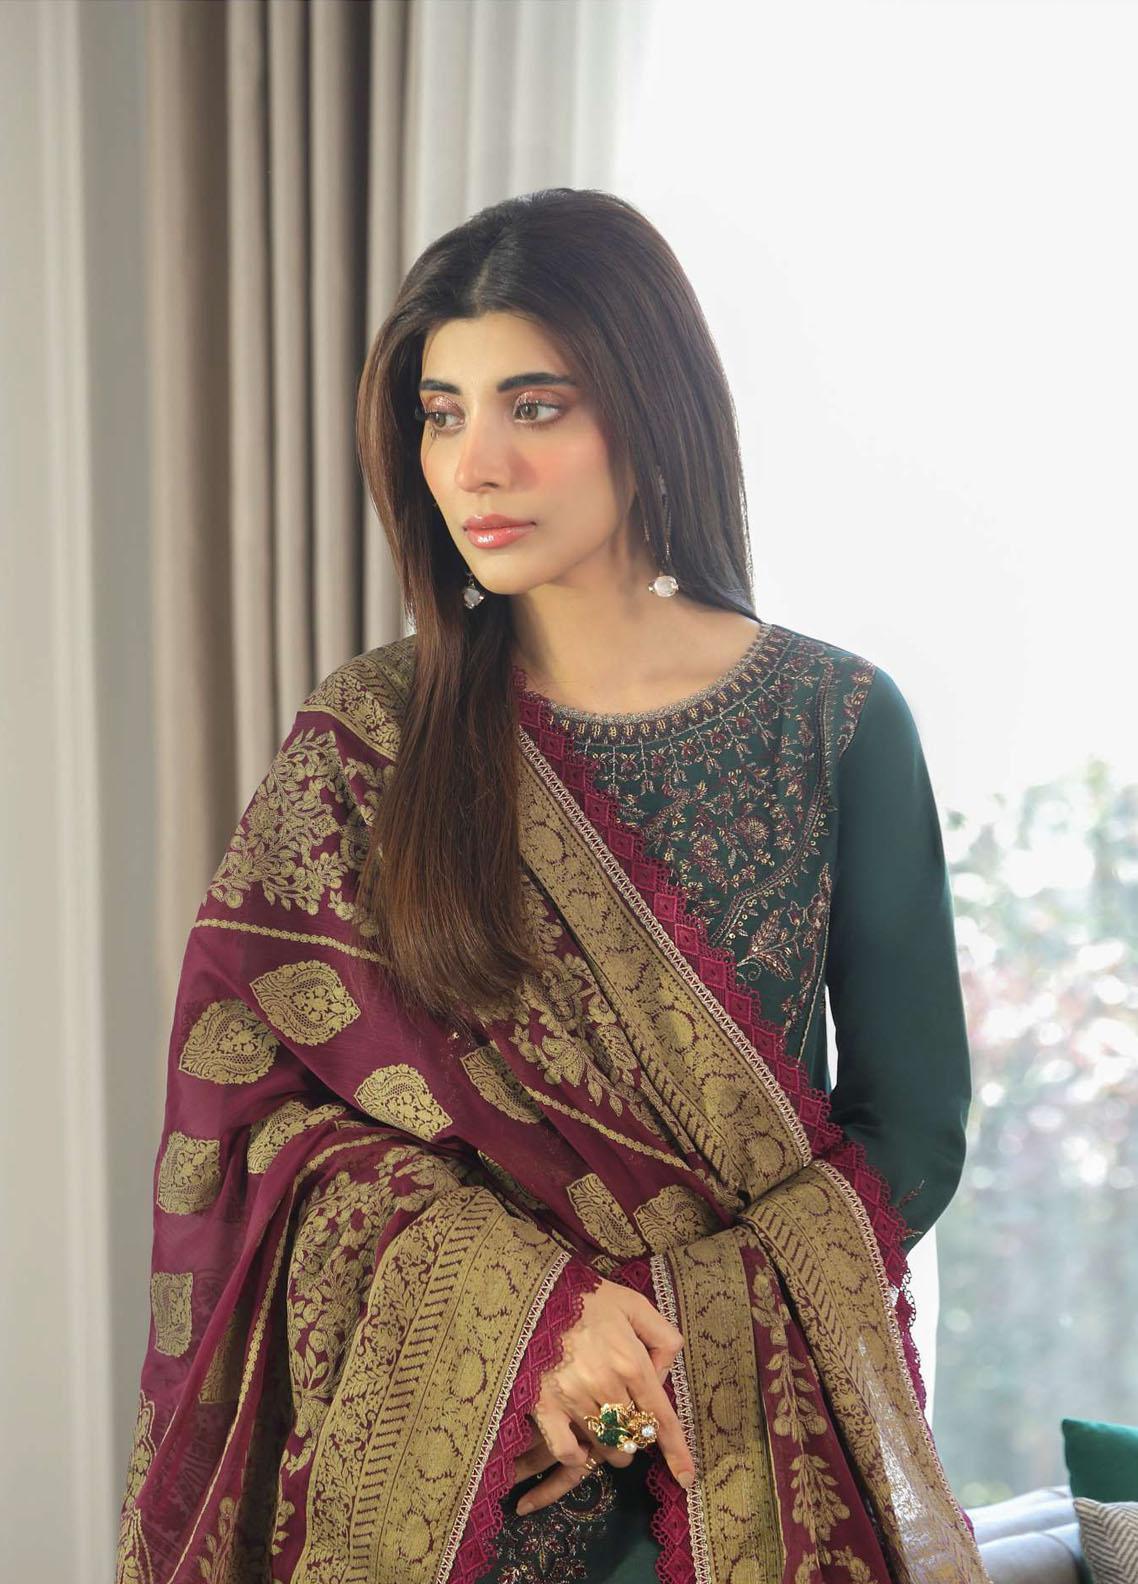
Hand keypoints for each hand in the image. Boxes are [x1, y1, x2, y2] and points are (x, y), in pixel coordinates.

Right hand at [515, 1278, 695, 1515]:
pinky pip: (566, 1451)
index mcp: (632, 1362)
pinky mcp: (544, 1406)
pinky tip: (579, 1446)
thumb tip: (665, 1374)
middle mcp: (606, 1386)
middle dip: (637, 1436)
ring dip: (612, 1448)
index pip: (661, 1418)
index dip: (676, 1451)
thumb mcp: (634, 1304)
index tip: (686, 1478)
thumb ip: (661, 1336)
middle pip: (634, 1436)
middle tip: (628, 1423)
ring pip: (605, 1446)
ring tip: (607, 1433)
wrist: (534, 1293)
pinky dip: (576, 1456)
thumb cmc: (586, 1298)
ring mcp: (574, 1399)